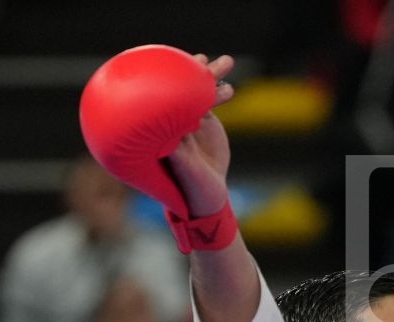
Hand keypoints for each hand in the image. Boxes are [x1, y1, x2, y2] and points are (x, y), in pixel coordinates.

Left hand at [161, 53, 236, 218]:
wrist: (207, 191)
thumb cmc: (191, 185)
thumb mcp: (186, 171)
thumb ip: (179, 155)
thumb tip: (171, 140)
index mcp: (164, 128)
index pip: (167, 100)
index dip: (175, 83)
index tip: (182, 71)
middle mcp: (174, 119)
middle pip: (182, 89)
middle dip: (193, 72)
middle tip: (202, 58)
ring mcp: (190, 117)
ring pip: (200, 91)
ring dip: (213, 76)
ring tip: (227, 62)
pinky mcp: (205, 120)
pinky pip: (211, 100)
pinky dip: (221, 91)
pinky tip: (229, 86)